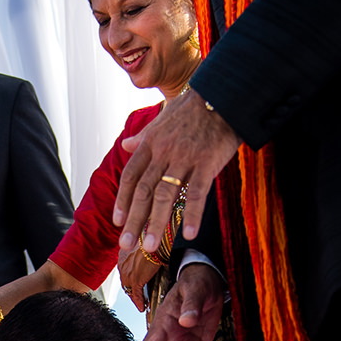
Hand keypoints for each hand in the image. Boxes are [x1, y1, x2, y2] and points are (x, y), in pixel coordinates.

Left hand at [112, 89, 239, 261]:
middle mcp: (163, 152)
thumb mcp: (163, 119)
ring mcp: (185, 158)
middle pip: (144, 191)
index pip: (131, 176)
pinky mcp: (207, 162)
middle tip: (126, 244)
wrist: (223, 93)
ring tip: (151, 246)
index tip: (116, 221)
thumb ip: (143, 137)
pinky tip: (188, 234)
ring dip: (157, 223)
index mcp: (151, 143)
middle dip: (133, 220)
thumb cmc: (194, 108)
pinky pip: (197, 192)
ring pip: (166, 195)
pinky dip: (192, 214)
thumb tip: (125, 146)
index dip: (122, 200)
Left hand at [118, 242, 162, 312]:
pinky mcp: (135, 280)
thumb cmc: (155, 238)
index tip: (133, 283)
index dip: (129, 278)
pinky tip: (141, 307)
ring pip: (128, 288)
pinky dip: (138, 302)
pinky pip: (135, 294)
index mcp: (124, 252)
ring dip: (134, 297)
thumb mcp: (146, 245)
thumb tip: (152, 256)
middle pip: (125, 280)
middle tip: (136, 296)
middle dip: (130, 288)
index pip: (124, 270)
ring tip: (139, 303)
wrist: (157, 240)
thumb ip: (145, 252)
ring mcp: (128, 273)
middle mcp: (123, 263)